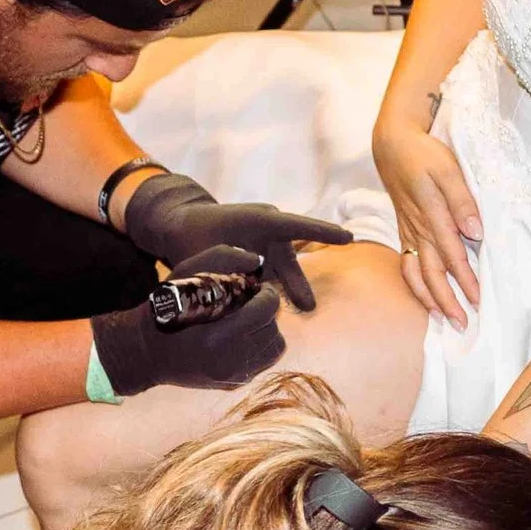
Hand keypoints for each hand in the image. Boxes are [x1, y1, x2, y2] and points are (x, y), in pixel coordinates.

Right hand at [89, 247, 283, 395]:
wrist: (146, 353)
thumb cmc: (165, 308)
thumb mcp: (185, 272)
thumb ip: (223, 258)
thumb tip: (258, 261)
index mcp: (217, 337)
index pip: (267, 309)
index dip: (267, 293)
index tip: (256, 288)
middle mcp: (229, 361)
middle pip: (273, 327)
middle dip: (266, 310)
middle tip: (252, 301)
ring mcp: (233, 376)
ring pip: (275, 347)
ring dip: (267, 328)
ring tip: (250, 318)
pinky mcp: (234, 383)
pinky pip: (265, 362)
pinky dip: (261, 345)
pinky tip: (244, 334)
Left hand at [122, 172, 350, 310]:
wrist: (182, 227)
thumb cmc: (192, 236)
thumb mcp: (207, 253)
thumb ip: (229, 270)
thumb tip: (254, 293)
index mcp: (261, 219)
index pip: (297, 226)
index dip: (323, 233)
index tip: (348, 239)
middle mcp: (270, 229)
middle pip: (288, 260)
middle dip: (297, 283)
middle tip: (308, 307)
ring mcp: (268, 242)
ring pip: (282, 271)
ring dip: (286, 290)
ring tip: (299, 310)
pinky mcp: (263, 256)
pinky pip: (272, 275)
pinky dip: (270, 290)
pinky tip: (270, 308)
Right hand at [371, 119, 481, 327]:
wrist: (393, 146)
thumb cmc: (424, 155)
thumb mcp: (448, 170)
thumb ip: (462, 201)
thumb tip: (475, 232)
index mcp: (432, 216)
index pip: (453, 256)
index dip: (466, 281)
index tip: (480, 300)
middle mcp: (418, 230)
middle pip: (433, 274)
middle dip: (448, 301)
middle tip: (463, 323)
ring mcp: (409, 233)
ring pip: (417, 274)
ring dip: (430, 298)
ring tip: (445, 318)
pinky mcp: (405, 231)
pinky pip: (407, 265)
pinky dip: (416, 285)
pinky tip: (427, 297)